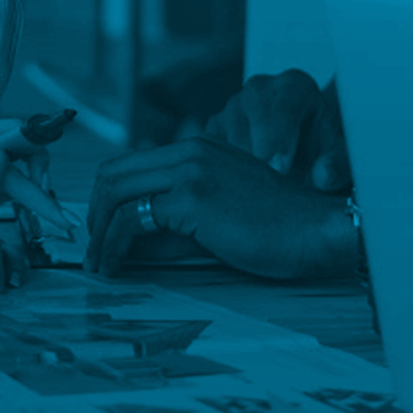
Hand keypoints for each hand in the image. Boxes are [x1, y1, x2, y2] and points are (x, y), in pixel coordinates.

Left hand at [85, 137, 357, 280]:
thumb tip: (128, 246)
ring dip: (99, 231)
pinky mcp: (193, 196)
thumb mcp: (214, 219)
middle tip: (93, 249)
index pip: (128, 165)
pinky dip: (116, 243)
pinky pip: (135, 217)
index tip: (101, 231)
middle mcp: (188, 150)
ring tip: (98, 263)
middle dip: (93, 214)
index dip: (105, 199)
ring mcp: (190, 169)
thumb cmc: (276, 230)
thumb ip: (171, 225)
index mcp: (194, 148)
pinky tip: (116, 264)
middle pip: (112, 173)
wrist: (319, 230)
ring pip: (116, 192)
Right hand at [202, 70, 349, 190]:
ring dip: (243, 163)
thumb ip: (338, 165)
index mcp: (296, 86)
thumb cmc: (326, 149)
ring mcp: (234, 105)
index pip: (286, 105)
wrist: (305, 148)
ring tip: (261, 191)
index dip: (281, 137)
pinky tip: (242, 187)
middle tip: (268, 185)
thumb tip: (322, 176)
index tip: (280, 167)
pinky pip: (212, 146)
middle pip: (252, 112)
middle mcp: (260, 88)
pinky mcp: (215, 125)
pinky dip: (224, 167)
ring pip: (229, 131)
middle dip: (260, 150)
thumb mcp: (341, 157)